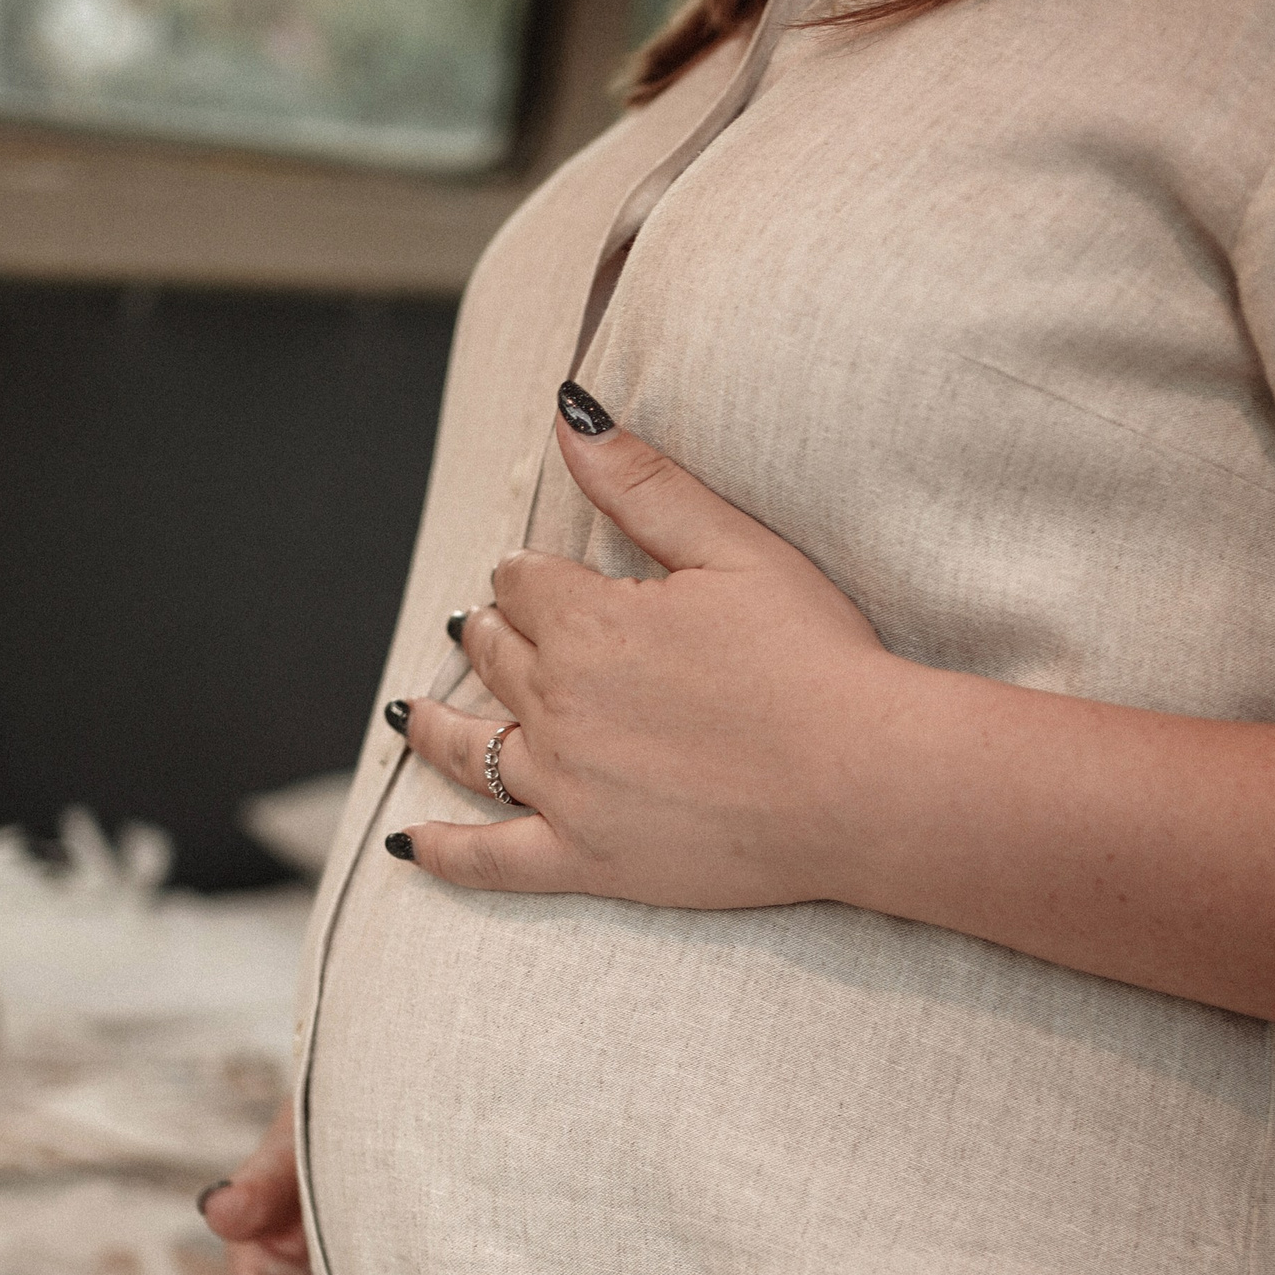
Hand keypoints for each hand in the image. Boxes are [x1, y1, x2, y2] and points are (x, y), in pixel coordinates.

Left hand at [387, 392, 891, 906]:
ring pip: (470, 747)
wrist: (865, 782)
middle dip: (490, 635)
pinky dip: (443, 852)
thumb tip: (569, 412)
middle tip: (491, 632)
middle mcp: (560, 704)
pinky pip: (490, 862)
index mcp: (590, 622)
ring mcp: (566, 788)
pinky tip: (410, 843)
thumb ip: (641, 483)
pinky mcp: (587, 858)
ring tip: (409, 712)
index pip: (525, 584)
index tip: (543, 581)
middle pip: (494, 656)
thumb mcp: (735, 547)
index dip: (533, 578)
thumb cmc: (817, 661)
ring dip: (433, 723)